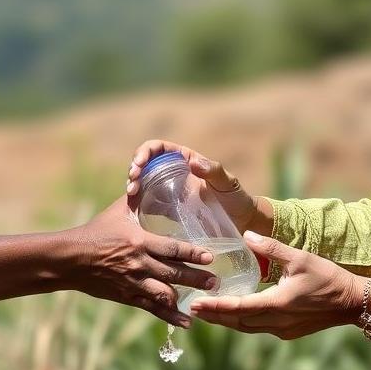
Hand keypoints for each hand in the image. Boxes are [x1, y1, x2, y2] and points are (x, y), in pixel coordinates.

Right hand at [69, 196, 216, 327]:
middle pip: (174, 273)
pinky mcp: (128, 297)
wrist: (71, 259)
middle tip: (216, 281)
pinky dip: (170, 317)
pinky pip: (152, 309)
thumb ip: (136, 198)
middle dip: (197, 278)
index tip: (210, 257)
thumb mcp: (117, 212)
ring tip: (206, 299)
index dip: (193, 253)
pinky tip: (187, 322)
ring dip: (186, 298)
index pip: (172, 248)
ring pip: (165, 293)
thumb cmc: (95, 231)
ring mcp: (134, 283)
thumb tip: (146, 177)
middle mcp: (139, 264)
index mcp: (140, 242)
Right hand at [126, 139, 269, 235]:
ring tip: (131, 192)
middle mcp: (173, 172)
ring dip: (133, 184)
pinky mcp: (167, 208)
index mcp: (185, 160)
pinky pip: (147, 202)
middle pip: (146, 163)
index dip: (146, 152)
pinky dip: (137, 202)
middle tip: (132, 182)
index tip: (140, 163)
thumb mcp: (227, 182)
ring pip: (143, 181)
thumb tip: (192, 162)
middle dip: (135, 168)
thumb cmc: (235, 197)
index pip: (159, 148)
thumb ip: (213, 171)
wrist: (239, 221)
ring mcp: (168, 190)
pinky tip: (133, 209)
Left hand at [190, 232, 366, 339]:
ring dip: (226, 321)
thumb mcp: (300, 257)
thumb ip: (271, 247)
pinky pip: (257, 328)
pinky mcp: (288, 332)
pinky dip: (242, 321)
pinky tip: (235, 312)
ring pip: (246, 327)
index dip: (215, 307)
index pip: (238, 308)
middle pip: (237, 322)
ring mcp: (282, 329)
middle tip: (192, 308)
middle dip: (214, 316)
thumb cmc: (328, 277)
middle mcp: (276, 322)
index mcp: (277, 304)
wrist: (353, 302)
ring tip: (207, 312)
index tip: (196, 304)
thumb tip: (246, 235)